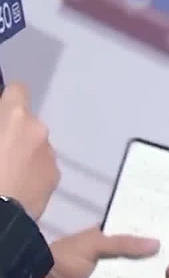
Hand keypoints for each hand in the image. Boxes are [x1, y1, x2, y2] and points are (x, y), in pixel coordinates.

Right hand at [0, 83, 59, 218]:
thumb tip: (4, 127)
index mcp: (16, 118)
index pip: (17, 91)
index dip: (6, 99)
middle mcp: (39, 132)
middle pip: (25, 123)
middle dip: (11, 132)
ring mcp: (50, 157)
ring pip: (34, 146)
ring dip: (21, 153)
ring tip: (3, 173)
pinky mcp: (55, 179)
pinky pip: (40, 167)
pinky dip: (29, 172)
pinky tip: (13, 187)